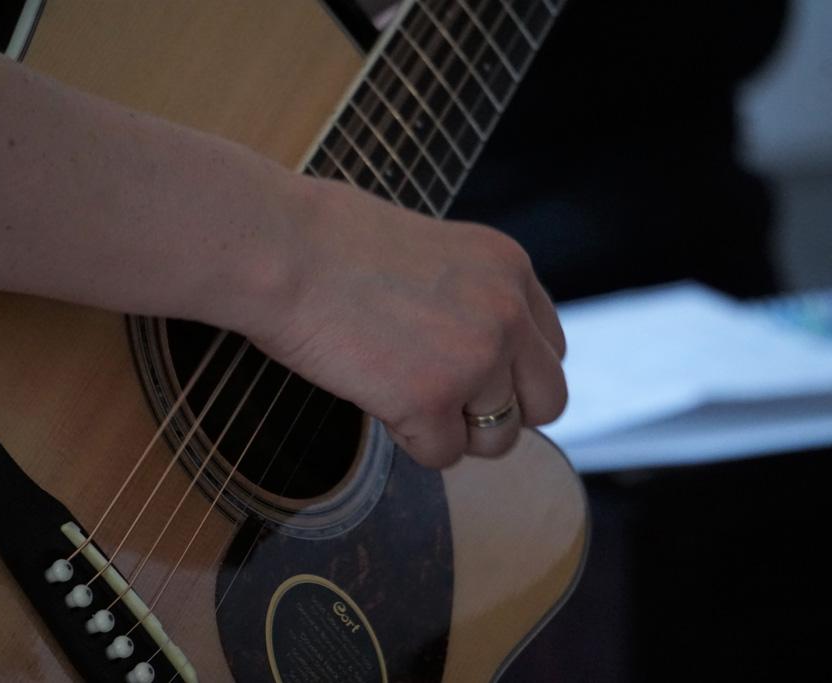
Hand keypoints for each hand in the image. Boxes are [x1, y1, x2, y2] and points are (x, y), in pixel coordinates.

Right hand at [244, 177, 567, 468]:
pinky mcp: (431, 401)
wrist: (282, 250)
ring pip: (497, 440)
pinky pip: (442, 455)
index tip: (470, 373)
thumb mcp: (433, 251)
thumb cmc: (329, 242)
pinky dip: (408, 438)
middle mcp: (508, 314)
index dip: (510, 371)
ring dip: (452, 430)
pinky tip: (375, 397)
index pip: (549, 349)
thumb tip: (475, 352)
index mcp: (511, 269)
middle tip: (447, 402)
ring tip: (399, 393)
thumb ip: (471, 297)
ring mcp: (475, 360)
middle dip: (500, 413)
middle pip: (547, 403)